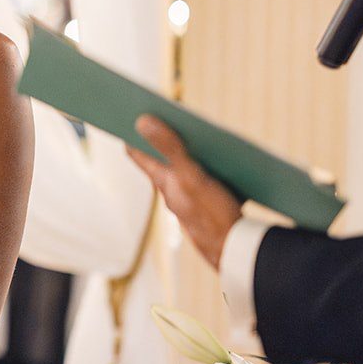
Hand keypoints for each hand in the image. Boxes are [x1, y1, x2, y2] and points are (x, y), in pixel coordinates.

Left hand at [127, 116, 241, 268]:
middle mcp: (172, 191)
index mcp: (163, 181)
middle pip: (160, 158)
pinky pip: (204, 181)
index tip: (126, 111)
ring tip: (198, 131)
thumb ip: (169, 147)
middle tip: (163, 113)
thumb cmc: (212, 214)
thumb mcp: (191, 175)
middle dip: (160, 136)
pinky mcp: (208, 207)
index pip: (137, 152)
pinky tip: (225, 161)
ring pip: (183, 169)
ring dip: (187, 151)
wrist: (235, 252)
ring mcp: (190, 200)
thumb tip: (141, 121)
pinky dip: (208, 167)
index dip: (131, 132)